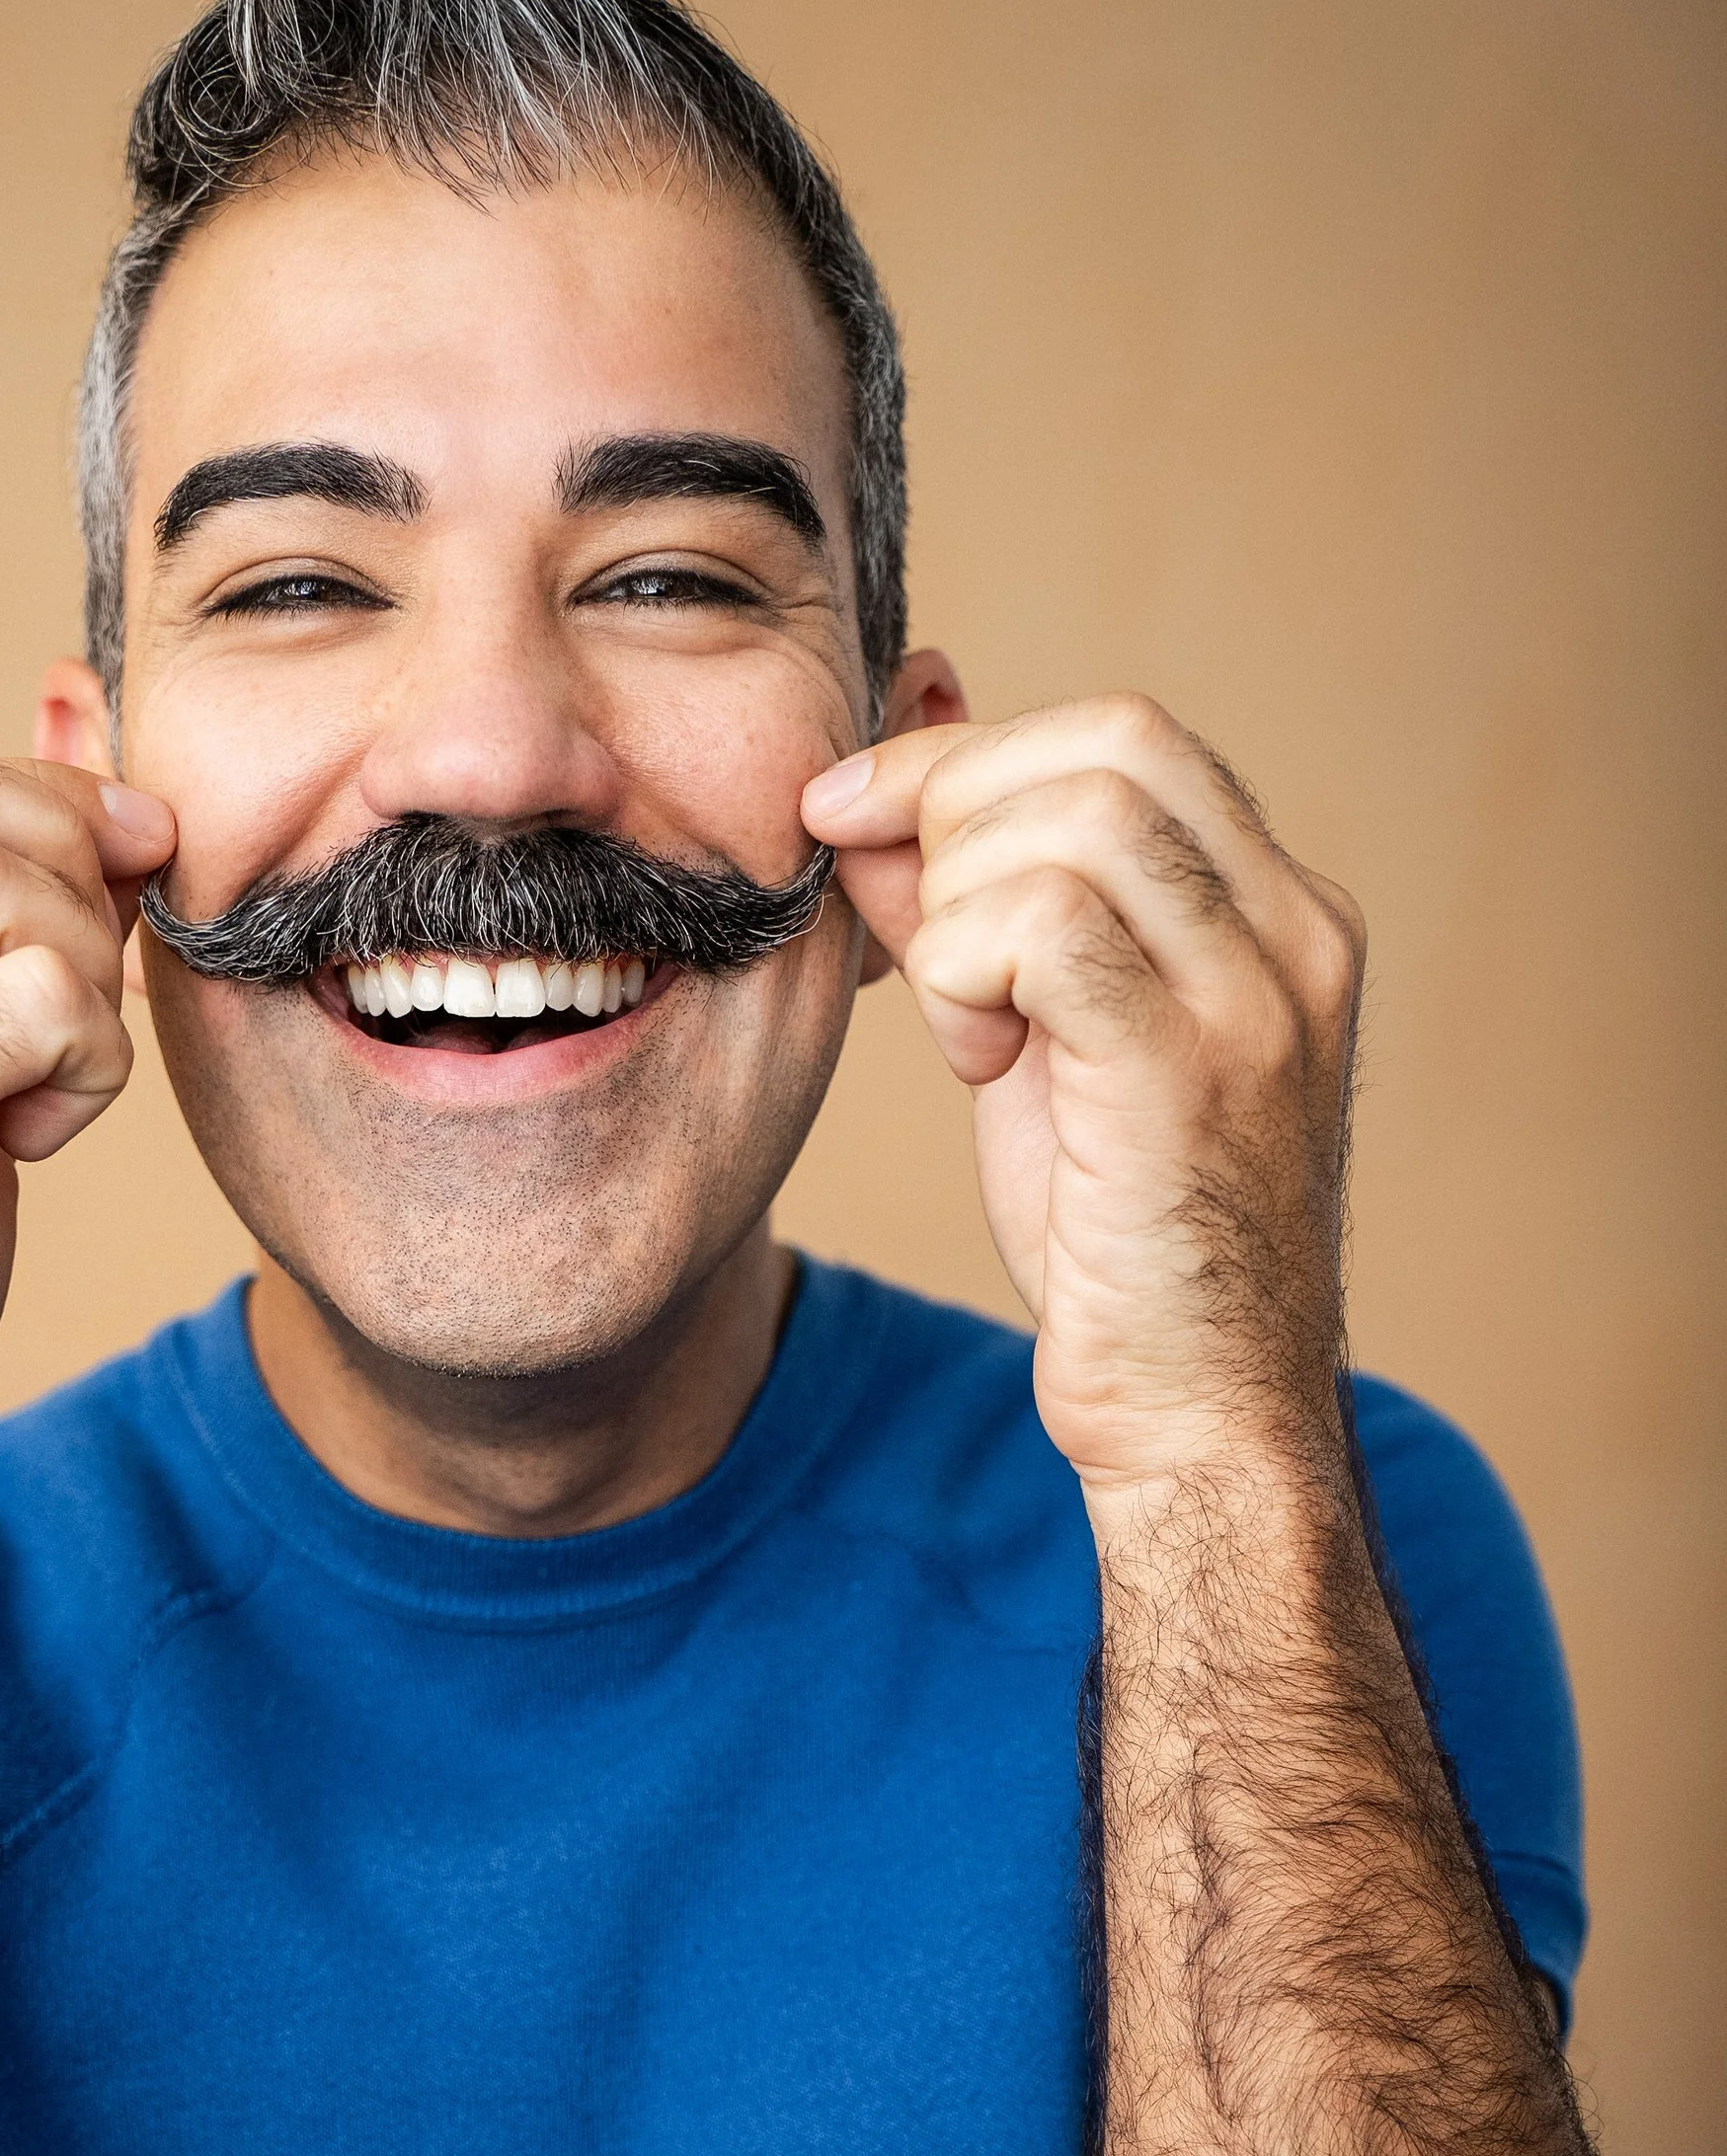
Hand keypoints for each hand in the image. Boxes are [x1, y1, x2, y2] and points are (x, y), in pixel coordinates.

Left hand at [802, 698, 1363, 1499]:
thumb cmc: (1124, 1251)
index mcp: (1283, 915)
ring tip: (971, 1030)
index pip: (1128, 738)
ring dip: (963, 908)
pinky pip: (1041, 924)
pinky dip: (964, 971)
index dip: (972, 756)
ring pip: (1072, 817)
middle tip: (909, 931)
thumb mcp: (1043, 1049)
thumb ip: (977, 917)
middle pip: (1106, 743)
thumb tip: (872, 803)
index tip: (859, 818)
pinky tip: (976, 1063)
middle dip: (955, 808)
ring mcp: (1257, 996)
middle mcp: (1296, 934)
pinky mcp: (1189, 1068)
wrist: (1199, 1417)